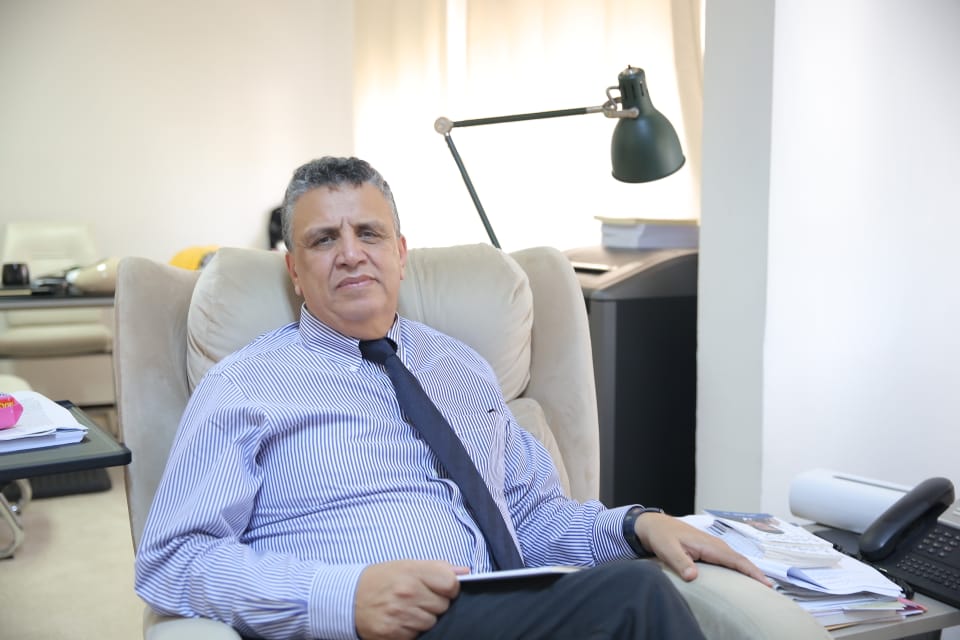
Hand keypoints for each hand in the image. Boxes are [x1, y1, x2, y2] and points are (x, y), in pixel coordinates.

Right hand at [354, 559, 468, 639]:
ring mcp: (400, 615)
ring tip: (407, 609)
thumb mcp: (406, 564)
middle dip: (434, 603)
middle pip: (443, 606)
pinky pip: (416, 635)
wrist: (348, 598)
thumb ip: (437, 567)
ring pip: (431, 623)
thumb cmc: (380, 579)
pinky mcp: (393, 634)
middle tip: (418, 598)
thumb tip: (465, 572)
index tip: (441, 588)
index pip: (451, 583)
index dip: (449, 587)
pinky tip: (399, 620)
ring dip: (423, 618)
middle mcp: (407, 593)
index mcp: (413, 572)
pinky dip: (410, 630)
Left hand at [634, 513, 771, 585]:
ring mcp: (713, 546)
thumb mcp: (667, 550)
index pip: (735, 559)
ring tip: (761, 585)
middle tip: (770, 589)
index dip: (751, 571)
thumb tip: (693, 577)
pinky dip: (739, 567)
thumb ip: (680, 562)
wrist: (654, 525)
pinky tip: (742, 577)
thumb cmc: (661, 536)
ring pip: (736, 559)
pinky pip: (729, 559)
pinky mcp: (709, 549)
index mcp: (708, 544)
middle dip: (755, 573)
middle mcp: (714, 544)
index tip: (765, 583)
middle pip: (740, 560)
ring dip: (749, 570)